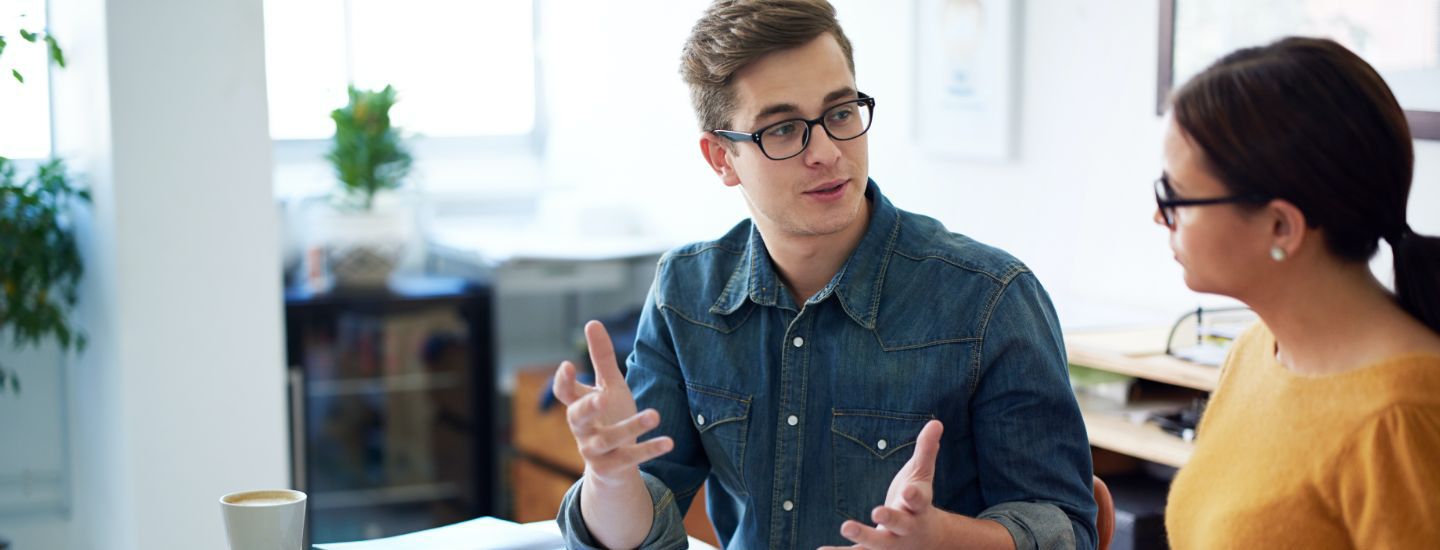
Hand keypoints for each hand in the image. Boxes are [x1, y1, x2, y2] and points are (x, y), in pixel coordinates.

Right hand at [552, 320, 672, 484]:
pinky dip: (649, 450)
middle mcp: (582, 429)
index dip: (563, 381)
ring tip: (655, 414)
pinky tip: (668, 442)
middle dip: (589, 407)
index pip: (564, 393)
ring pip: (609, 439)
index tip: (568, 365)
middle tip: (603, 398)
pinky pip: (630, 459)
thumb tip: (592, 322)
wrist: (612, 465)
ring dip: (632, 427)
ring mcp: (594, 450)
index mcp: (578, 406)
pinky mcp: (612, 467)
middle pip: (578, 417)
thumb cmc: (609, 416)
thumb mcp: (608, 386)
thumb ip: (602, 358)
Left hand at [820, 420, 953, 549]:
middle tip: (877, 512)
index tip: (908, 492)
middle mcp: (907, 527)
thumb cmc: (918, 502)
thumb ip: (926, 450)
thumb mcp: (922, 476)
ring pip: (878, 542)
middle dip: (890, 518)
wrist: (926, 542)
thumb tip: (936, 422)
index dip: (914, 497)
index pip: (920, 500)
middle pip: (900, 524)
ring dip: (862, 535)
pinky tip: (821, 549)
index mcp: (919, 507)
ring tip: (846, 526)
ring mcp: (892, 542)